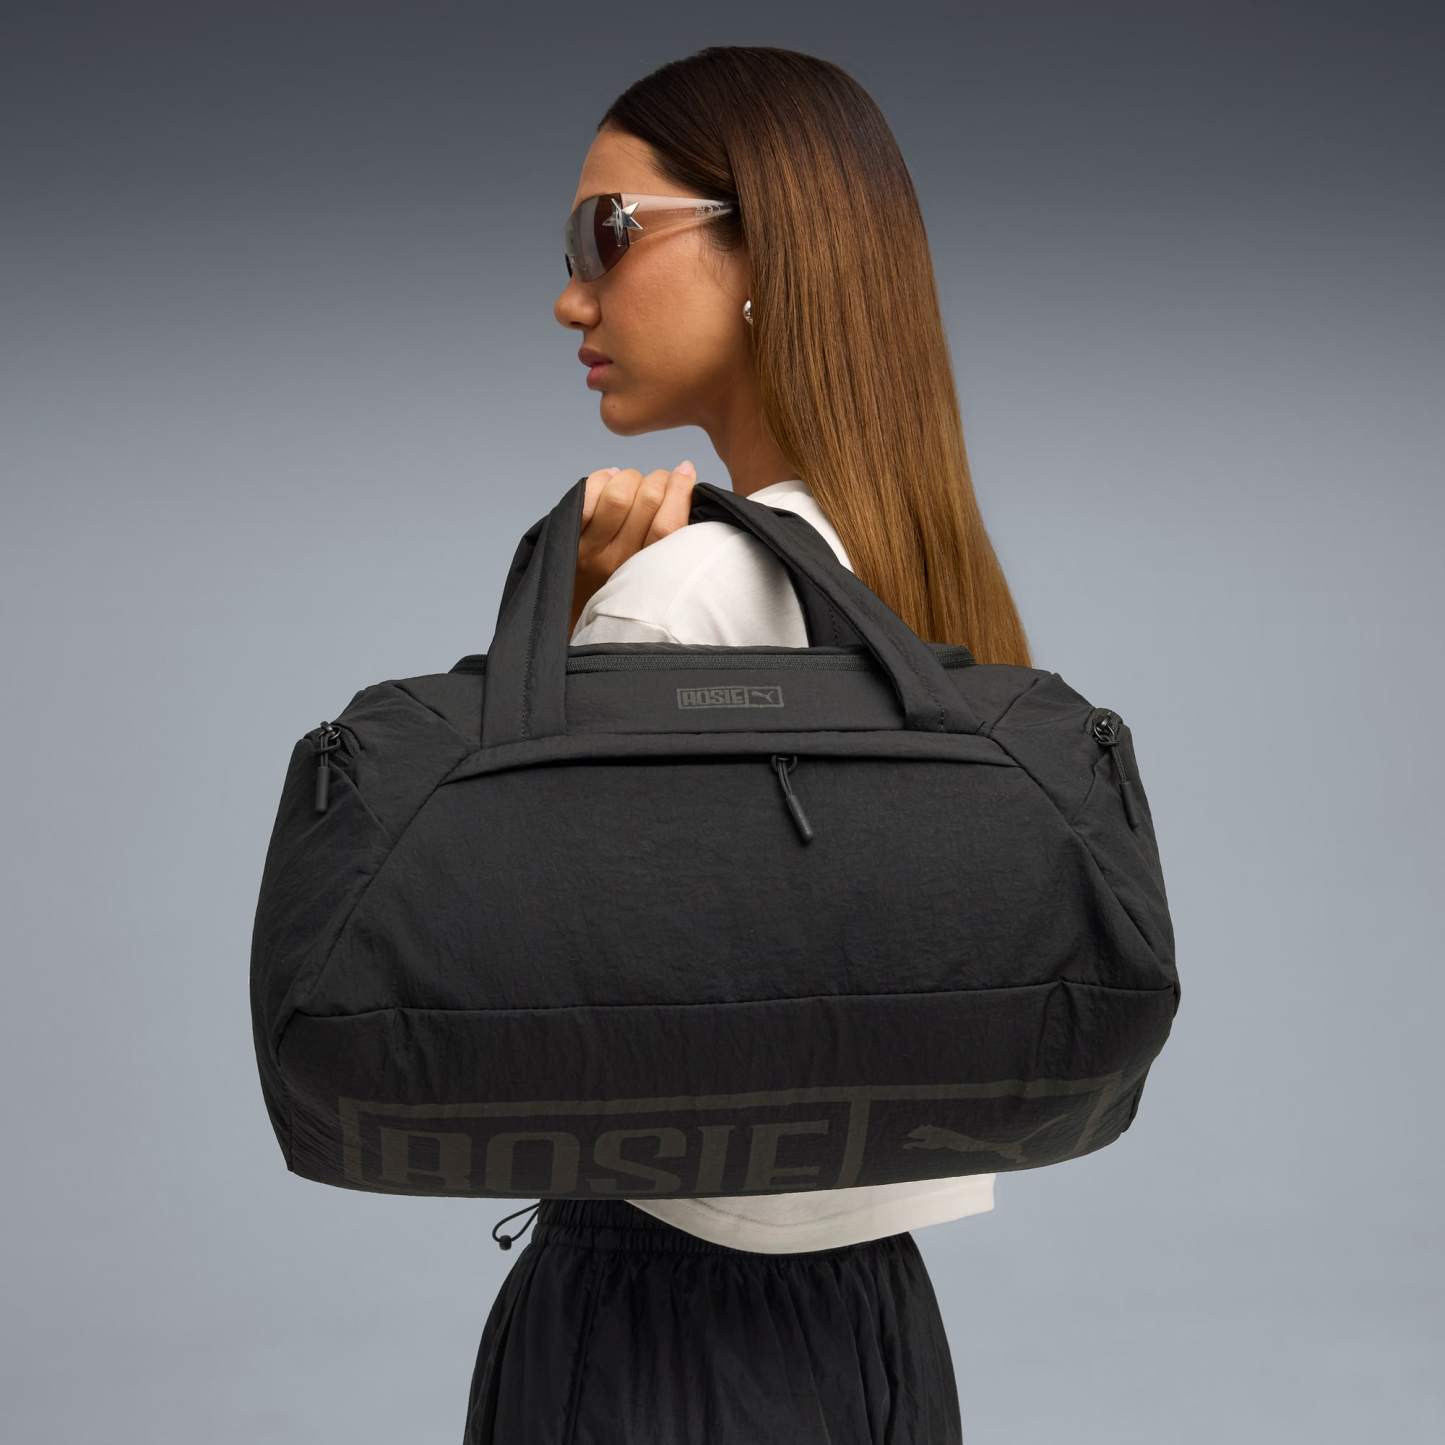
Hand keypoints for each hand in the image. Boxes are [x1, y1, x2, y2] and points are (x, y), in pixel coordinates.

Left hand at [569, 462, 696, 634]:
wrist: (571, 610)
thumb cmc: (621, 583)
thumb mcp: (652, 571)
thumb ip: (670, 535)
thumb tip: (686, 476)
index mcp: (648, 571)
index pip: (670, 523)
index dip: (681, 488)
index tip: (685, 471)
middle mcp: (619, 561)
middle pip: (647, 500)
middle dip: (658, 478)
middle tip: (659, 479)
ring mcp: (589, 549)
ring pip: (618, 494)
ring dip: (630, 477)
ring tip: (632, 482)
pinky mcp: (567, 535)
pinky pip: (587, 494)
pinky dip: (602, 478)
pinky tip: (609, 481)